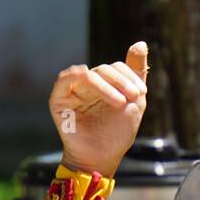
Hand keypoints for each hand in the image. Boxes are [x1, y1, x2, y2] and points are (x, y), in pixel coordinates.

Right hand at [49, 40, 148, 177]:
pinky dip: (79, 76)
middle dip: (121, 82)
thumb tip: (141, 43)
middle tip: (133, 98)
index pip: (116, 67)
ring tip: (120, 103)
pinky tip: (94, 85)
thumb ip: (136, 72)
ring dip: (107, 85)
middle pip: (104, 69)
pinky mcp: (59, 99)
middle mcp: (87, 84)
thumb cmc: (117, 133)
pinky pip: (65, 78)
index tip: (140, 94)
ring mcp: (72, 90)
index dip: (129, 77)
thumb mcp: (135, 101)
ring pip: (89, 74)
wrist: (103, 156)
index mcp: (105, 83)